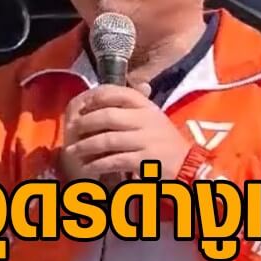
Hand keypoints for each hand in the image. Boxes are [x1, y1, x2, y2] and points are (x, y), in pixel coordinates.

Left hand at [60, 83, 192, 182]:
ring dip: (86, 146)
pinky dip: (98, 164)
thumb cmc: (165, 142)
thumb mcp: (153, 119)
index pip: (120, 92)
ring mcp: (147, 140)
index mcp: (148, 107)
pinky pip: (115, 161)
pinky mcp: (145, 161)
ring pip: (108, 139)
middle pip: (108, 116)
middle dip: (86, 122)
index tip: (82, 104)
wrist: (188, 166)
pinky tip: (88, 168)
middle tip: (72, 129)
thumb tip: (103, 94)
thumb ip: (133, 107)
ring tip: (73, 151)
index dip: (97, 97)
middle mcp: (148, 120)